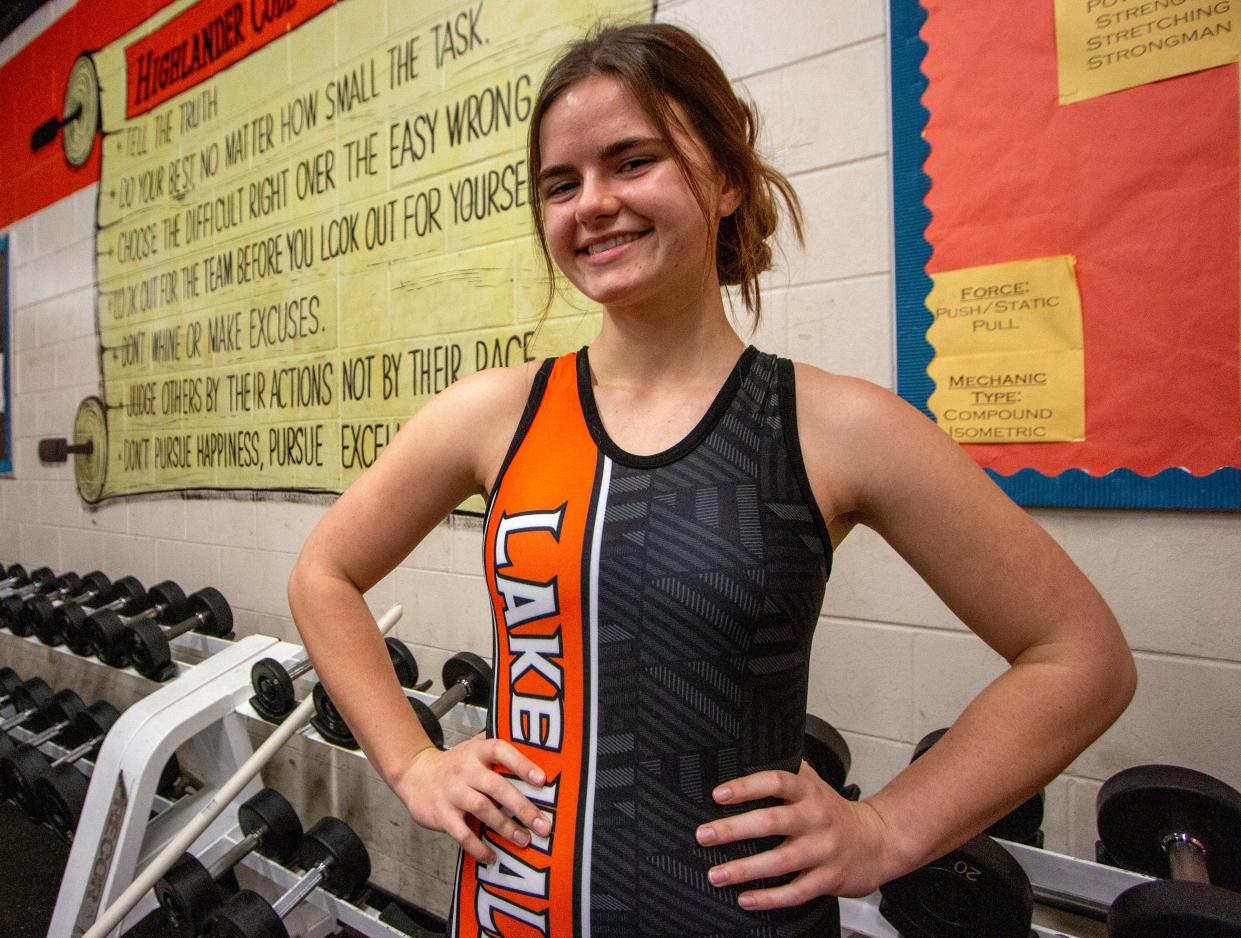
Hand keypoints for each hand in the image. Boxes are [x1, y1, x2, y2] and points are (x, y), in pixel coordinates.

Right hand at [392, 735, 552, 863]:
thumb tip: (541, 759)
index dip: (522, 764)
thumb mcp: (474, 750)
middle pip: (497, 786)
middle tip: (543, 825)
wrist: (415, 775)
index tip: (542, 780)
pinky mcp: (441, 814)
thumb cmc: (455, 765)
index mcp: (477, 751)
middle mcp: (465, 769)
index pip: (501, 751)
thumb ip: (499, 753)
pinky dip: (478, 847)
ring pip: (482, 809)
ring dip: (505, 827)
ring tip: (523, 840)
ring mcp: (452, 792)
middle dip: (522, 807)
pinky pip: (462, 833)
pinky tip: (492, 856)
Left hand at [695, 760, 896, 908]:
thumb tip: (743, 756)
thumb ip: (784, 772)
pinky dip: (769, 898)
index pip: (776, 782)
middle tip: (704, 835)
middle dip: (734, 829)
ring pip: (780, 861)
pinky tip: (745, 899)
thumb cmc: (832, 811)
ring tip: (716, 874)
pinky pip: (795, 891)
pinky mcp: (828, 878)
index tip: (718, 794)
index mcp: (808, 791)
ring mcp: (823, 850)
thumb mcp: (813, 783)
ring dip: (744, 869)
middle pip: (772, 822)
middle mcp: (816, 818)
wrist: (877, 840)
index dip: (747, 787)